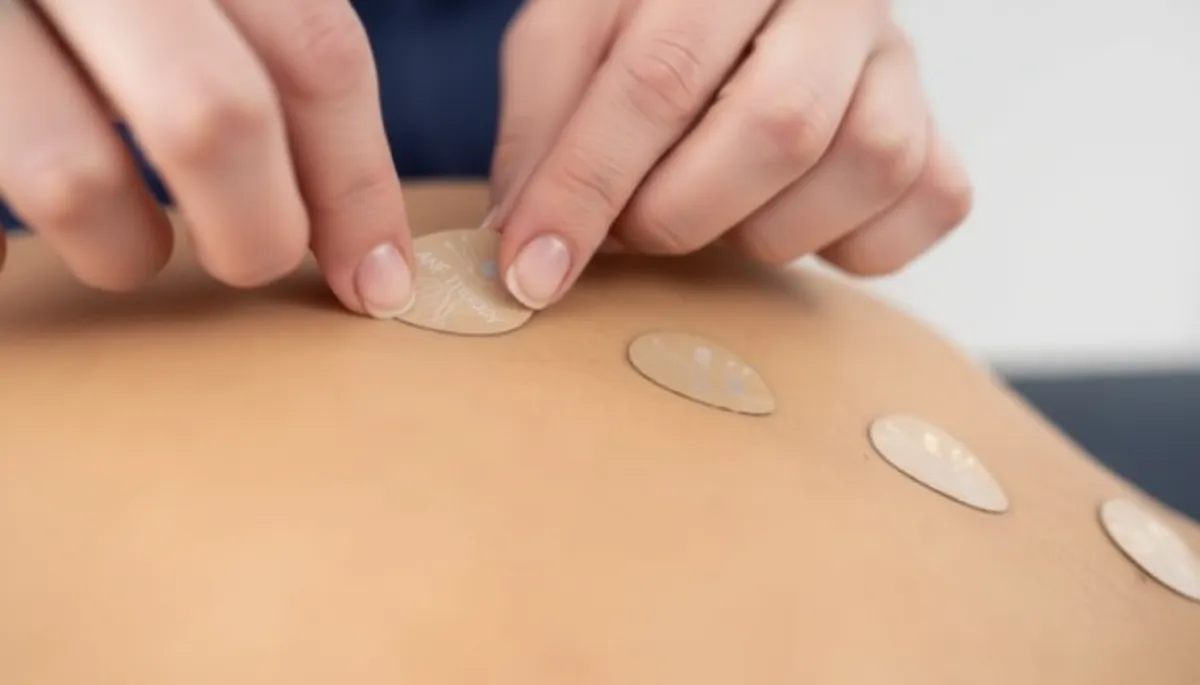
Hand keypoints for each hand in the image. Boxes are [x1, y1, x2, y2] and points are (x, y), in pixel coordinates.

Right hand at [0, 0, 416, 318]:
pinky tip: (12, 248)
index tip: (377, 280)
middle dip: (256, 231)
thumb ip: (256, 46)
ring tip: (129, 243)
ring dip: (124, 248)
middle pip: (215, 117)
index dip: (358, 185)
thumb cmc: (107, 2)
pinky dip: (0, 253)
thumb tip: (359, 232)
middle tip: (250, 259)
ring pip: (73, 177)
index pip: (316, 52)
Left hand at [490, 0, 971, 309]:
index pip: (658, 78)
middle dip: (677, 215)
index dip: (587, 186)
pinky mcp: (938, 128)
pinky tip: (793, 218)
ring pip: (864, 167)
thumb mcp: (571, 37)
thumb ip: (541, 124)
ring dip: (764, 231)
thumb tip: (523, 243)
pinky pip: (927, 205)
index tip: (534, 271)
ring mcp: (900, 60)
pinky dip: (853, 246)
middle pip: (778, 126)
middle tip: (628, 233)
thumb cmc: (650, 22)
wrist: (742, 1)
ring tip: (713, 209)